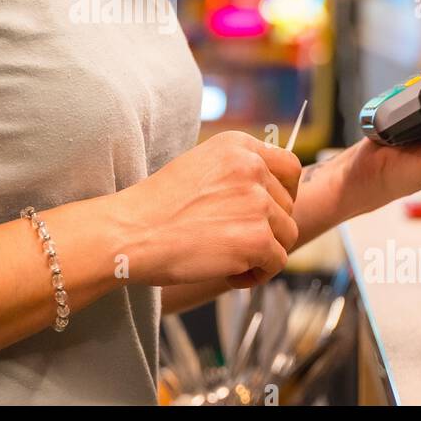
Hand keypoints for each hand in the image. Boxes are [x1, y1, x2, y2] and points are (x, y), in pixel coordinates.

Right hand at [111, 131, 301, 289]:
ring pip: (286, 234)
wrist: (130, 232)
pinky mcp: (257, 238)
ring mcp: (257, 203)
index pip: (289, 166)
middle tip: (234, 241)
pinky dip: (257, 274)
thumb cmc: (155, 207)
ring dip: (263, 251)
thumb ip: (234, 174)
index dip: (285, 193)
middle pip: (288, 205)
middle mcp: (252, 168)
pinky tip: (229, 273)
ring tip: (229, 259)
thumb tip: (266, 195)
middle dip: (268, 227)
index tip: (270, 211)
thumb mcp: (198, 167)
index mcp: (238, 146)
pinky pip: (277, 262)